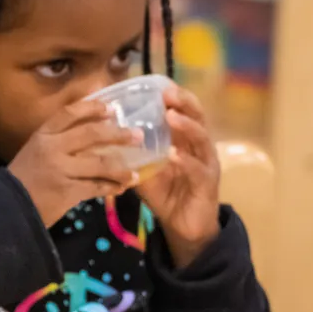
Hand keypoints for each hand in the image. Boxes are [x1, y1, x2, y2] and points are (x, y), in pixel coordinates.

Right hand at [7, 99, 138, 226]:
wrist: (7, 208)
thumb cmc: (23, 179)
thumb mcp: (35, 151)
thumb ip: (57, 140)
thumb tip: (91, 130)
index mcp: (42, 135)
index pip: (69, 114)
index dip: (92, 108)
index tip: (111, 108)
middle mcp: (52, 148)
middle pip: (91, 134)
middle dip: (118, 134)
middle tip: (137, 135)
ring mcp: (61, 169)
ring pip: (100, 164)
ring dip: (121, 168)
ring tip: (135, 172)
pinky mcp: (68, 191)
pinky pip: (97, 187)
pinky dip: (112, 188)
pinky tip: (122, 188)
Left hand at [138, 85, 221, 268]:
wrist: (184, 226)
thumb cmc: (166, 193)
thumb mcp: (145, 168)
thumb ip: (133, 152)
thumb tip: (105, 137)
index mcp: (186, 139)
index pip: (184, 111)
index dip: (175, 96)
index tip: (159, 84)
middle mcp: (200, 147)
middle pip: (198, 117)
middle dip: (184, 103)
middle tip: (168, 93)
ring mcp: (206, 163)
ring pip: (201, 139)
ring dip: (186, 126)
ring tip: (171, 117)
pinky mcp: (207, 183)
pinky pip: (197, 169)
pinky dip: (185, 161)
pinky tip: (172, 154)